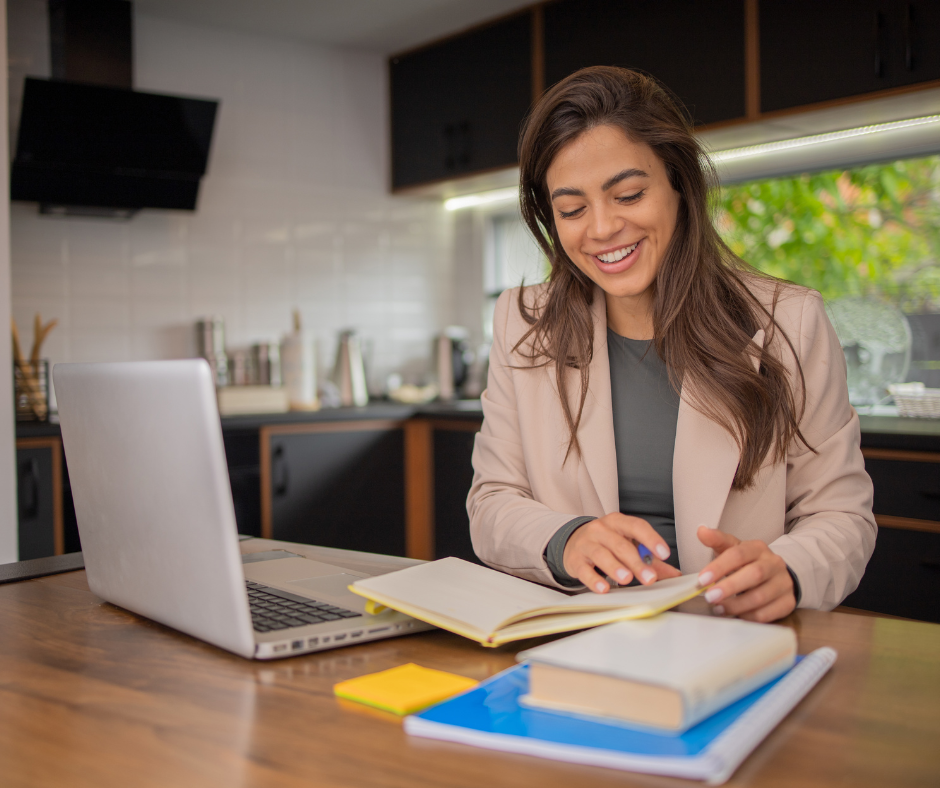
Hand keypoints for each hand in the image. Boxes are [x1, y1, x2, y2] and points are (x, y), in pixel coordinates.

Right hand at [563, 513, 680, 593]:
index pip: (636, 526)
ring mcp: (586, 543)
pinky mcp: (575, 560)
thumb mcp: (627, 544)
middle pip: (620, 544)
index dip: (651, 539)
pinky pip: (584, 570)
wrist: (573, 542)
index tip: (664, 553)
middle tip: (649, 577)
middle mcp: (600, 529)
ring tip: (626, 579)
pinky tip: (604, 588)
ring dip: (615, 567)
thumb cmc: (606, 543)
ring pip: (601, 554)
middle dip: (636, 562)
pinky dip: (594, 580)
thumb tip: (674, 574)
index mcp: (617, 522)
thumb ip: (650, 560)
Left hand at [695, 526, 795, 621]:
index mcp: (758, 548)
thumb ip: (717, 541)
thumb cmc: (748, 562)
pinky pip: (768, 613)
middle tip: (710, 597)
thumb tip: (701, 530)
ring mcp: (783, 583)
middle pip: (754, 574)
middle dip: (730, 587)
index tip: (702, 579)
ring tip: (718, 608)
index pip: (738, 554)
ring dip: (736, 605)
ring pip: (761, 597)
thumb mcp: (733, 548)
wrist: (777, 575)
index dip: (719, 567)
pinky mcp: (788, 602)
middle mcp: (774, 564)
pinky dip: (749, 616)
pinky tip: (735, 615)